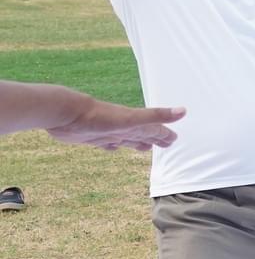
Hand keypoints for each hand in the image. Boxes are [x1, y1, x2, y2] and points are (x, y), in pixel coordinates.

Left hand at [48, 98, 183, 151]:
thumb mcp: (132, 118)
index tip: (174, 138)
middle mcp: (123, 127)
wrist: (66, 114)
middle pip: (143, 134)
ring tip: (144, 148)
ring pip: (127, 139)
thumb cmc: (100, 116)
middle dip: (155, 139)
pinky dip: (112, 146)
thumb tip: (183, 111)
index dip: (164, 134)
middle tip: (167, 144)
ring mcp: (107, 132)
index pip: (154, 129)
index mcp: (134, 123)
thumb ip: (155, 116)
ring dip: (136, 143)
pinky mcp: (92, 137)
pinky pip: (107, 143)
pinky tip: (111, 148)